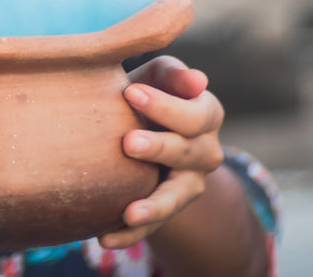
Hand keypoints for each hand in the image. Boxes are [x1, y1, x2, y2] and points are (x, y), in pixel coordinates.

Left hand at [99, 56, 225, 249]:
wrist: (134, 127)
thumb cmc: (143, 93)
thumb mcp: (156, 76)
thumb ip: (171, 73)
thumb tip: (197, 79)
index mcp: (206, 114)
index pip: (195, 114)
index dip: (165, 105)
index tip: (131, 93)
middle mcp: (204, 152)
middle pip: (187, 153)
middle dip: (159, 148)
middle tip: (128, 142)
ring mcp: (188, 184)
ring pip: (176, 197)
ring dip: (154, 206)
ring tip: (129, 212)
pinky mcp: (166, 208)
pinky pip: (152, 226)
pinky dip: (130, 234)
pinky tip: (105, 238)